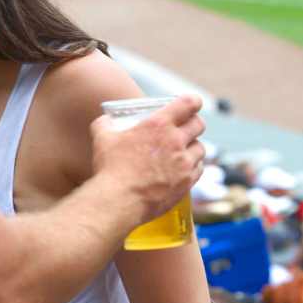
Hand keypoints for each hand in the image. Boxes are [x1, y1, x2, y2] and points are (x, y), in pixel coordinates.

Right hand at [90, 95, 205, 224]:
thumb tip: (106, 121)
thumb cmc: (110, 168)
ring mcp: (184, 163)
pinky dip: (194, 166)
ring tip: (184, 150)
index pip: (188, 104)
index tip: (191, 103)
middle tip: (186, 126)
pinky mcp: (186, 183)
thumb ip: (105, 123)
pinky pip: (199, 169)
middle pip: (198, 125)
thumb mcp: (102, 137)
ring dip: (193, 146)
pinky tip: (184, 168)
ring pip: (201, 148)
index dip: (193, 101)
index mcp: (159, 124)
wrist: (119, 201)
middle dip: (194, 123)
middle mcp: (176, 141)